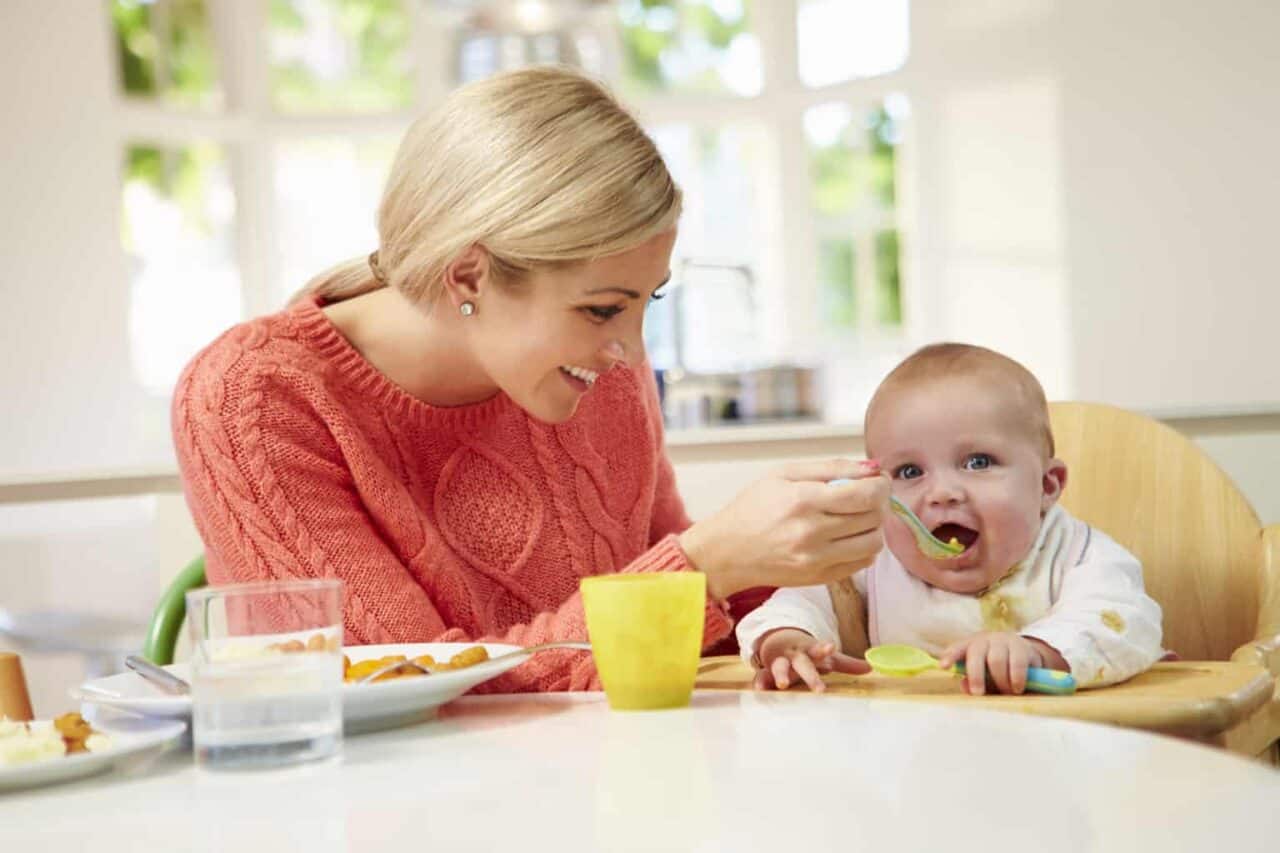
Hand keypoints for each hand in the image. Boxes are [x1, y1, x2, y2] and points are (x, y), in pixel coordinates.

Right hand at [679, 459, 888, 598]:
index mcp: (803, 501)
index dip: (881, 484)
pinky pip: (863, 562)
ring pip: (874, 542)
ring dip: (874, 526)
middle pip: (873, 517)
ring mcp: (817, 560)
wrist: (726, 552)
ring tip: (858, 516)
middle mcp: (811, 533)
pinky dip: (864, 546)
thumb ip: (830, 467)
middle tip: (867, 495)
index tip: (878, 479)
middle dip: (879, 502)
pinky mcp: (820, 578)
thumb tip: (872, 467)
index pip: (865, 494)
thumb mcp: (783, 474)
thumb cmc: (752, 508)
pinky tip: (848, 535)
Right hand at [752, 628, 870, 691]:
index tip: (830, 646)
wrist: (779, 641)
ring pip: (779, 667)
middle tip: (819, 689)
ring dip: (780, 674)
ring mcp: (780, 663)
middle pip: (803, 664)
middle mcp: (796, 656)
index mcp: (811, 651)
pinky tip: (760, 690)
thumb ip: (847, 664)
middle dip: (810, 675)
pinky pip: (762, 676)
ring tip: (782, 684)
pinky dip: (761, 682)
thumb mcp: (826, 657)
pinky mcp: (767, 672)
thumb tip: (870, 668)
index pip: (819, 650)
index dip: (824, 649)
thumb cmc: (807, 654)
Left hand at [937, 633, 1066, 694]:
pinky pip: (1017, 663)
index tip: (944, 666)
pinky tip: (1017, 688)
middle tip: (978, 693)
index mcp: (971, 646)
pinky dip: (1016, 678)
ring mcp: (1003, 641)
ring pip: (996, 660)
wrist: (1027, 656)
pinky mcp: (1022, 646)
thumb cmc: (998, 670)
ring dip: (1000, 680)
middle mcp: (985, 640)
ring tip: (1006, 692)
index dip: (950, 656)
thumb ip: (973, 682)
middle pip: (976, 655)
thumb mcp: (984, 678)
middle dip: (975, 676)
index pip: (957, 649)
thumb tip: (965, 687)